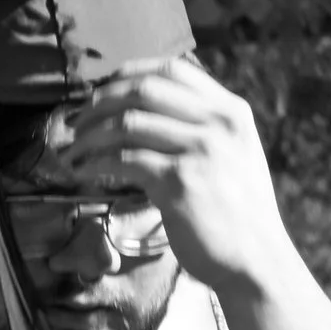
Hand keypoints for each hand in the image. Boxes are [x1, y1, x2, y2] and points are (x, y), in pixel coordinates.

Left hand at [54, 59, 297, 299]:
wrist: (258, 260)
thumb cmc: (239, 214)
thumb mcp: (235, 155)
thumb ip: (205, 128)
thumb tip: (152, 112)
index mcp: (231, 111)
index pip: (172, 69)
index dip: (129, 73)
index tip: (101, 89)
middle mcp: (217, 124)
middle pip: (143, 90)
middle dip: (101, 101)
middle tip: (77, 120)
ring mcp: (199, 151)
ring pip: (127, 123)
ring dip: (90, 135)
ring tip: (72, 149)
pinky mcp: (179, 182)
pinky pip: (124, 160)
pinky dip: (96, 163)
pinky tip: (82, 171)